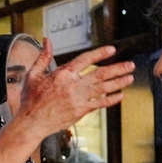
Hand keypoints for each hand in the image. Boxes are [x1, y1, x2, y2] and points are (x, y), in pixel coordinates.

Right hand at [16, 40, 134, 139]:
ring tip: (130, 78)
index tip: (112, 50)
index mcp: (63, 74)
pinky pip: (100, 104)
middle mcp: (73, 85)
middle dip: (118, 69)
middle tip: (130, 65)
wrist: (32, 122)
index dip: (100, 54)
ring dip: (119, 82)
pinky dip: (111, 99)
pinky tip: (120, 95)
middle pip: (101, 74)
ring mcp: (79, 99)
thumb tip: (47, 41)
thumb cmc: (31, 99)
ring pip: (103, 88)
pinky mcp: (81, 111)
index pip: (86, 59)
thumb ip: (43, 57)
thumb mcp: (34, 75)